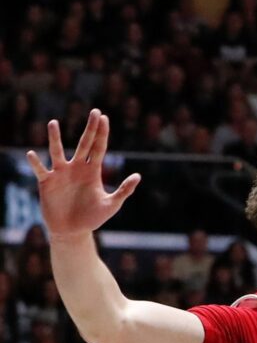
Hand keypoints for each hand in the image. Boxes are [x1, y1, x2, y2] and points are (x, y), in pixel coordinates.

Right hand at [26, 109, 140, 239]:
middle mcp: (77, 168)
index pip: (99, 147)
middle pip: (84, 143)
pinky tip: (32, 154)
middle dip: (90, 128)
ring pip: (57, 151)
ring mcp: (61, 174)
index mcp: (93, 171)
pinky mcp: (47, 183)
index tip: (105, 117)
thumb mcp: (111, 205)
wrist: (72, 231)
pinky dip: (36, 163)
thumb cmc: (93, 218)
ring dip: (55, 138)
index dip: (102, 133)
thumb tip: (138, 175)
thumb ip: (124, 190)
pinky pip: (40, 170)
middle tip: (95, 111)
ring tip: (54, 123)